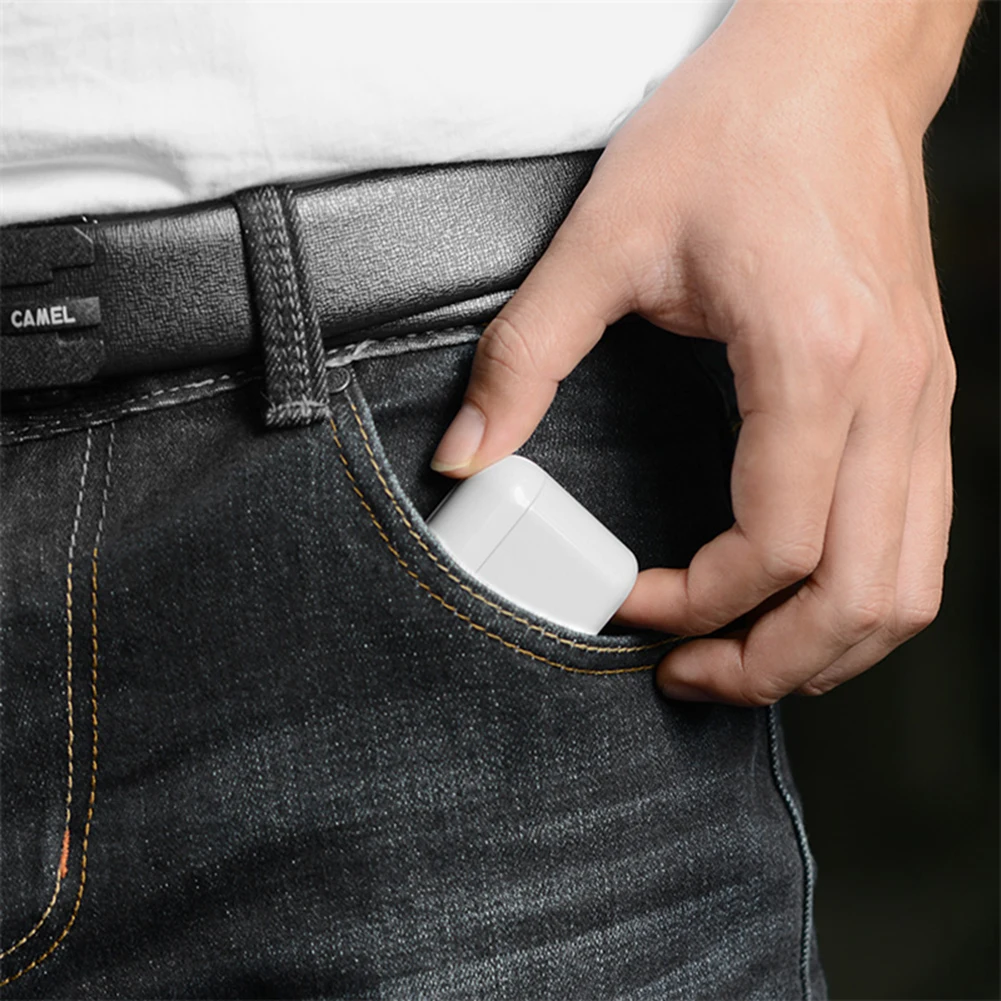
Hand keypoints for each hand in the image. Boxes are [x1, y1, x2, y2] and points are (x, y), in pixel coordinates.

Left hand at [431, 0, 973, 704]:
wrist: (835, 63)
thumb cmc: (735, 131)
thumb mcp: (605, 238)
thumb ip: (525, 357)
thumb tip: (466, 456)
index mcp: (815, 361)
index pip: (773, 546)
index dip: (693, 602)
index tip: (630, 601)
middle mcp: (892, 394)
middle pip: (862, 596)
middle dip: (772, 663)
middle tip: (691, 675)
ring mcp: (924, 398)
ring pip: (910, 582)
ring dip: (829, 645)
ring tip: (744, 654)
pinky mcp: (923, 392)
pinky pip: (920, 535)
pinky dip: (862, 592)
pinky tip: (798, 593)